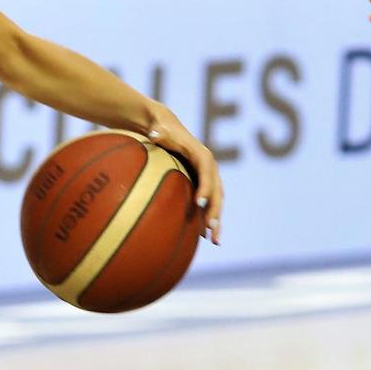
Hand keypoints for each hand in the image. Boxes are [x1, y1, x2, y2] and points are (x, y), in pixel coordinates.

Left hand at [144, 107, 222, 243]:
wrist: (167, 128)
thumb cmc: (162, 130)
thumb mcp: (160, 128)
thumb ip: (159, 132)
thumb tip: (154, 134)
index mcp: (202, 156)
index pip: (207, 173)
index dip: (204, 187)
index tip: (198, 202)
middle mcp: (210, 169)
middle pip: (217, 191)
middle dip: (215, 210)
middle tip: (211, 227)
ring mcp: (209, 178)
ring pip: (217, 202)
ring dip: (216, 221)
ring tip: (215, 241)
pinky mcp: (203, 186)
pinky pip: (209, 205)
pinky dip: (209, 220)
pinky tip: (205, 238)